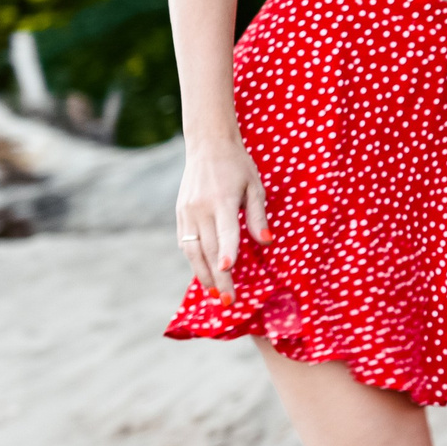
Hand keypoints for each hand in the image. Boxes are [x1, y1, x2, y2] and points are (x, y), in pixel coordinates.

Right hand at [173, 134, 266, 303]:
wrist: (207, 145)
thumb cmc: (238, 166)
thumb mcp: (255, 187)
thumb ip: (258, 216)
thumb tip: (266, 242)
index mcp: (222, 200)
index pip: (224, 231)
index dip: (226, 251)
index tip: (228, 269)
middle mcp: (200, 208)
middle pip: (208, 248)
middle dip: (218, 276)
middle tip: (228, 300)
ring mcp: (186, 211)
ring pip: (192, 249)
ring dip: (203, 274)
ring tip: (216, 293)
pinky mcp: (180, 213)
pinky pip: (184, 242)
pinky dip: (193, 260)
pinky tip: (203, 274)